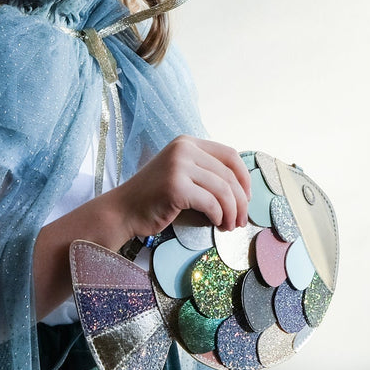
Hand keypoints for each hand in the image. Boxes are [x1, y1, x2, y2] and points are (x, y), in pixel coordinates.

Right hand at [111, 135, 250, 240]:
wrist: (123, 210)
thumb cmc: (154, 197)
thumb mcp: (180, 173)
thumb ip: (204, 171)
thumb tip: (242, 187)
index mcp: (187, 143)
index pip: (230, 155)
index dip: (244, 178)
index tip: (246, 198)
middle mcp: (183, 149)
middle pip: (229, 175)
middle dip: (240, 202)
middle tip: (240, 221)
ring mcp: (178, 166)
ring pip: (223, 190)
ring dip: (231, 212)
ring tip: (229, 226)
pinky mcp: (175, 186)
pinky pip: (211, 203)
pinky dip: (218, 216)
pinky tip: (216, 224)